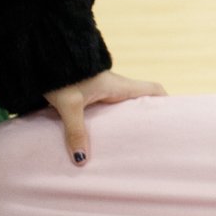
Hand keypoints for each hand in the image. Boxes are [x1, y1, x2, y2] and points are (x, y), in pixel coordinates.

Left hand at [43, 69, 165, 164]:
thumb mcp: (69, 106)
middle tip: (149, 138)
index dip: (165, 101)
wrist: (42, 56)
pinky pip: (106, 107)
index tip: (173, 118)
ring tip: (125, 142)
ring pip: (121, 106)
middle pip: (139, 101)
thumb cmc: (60, 77)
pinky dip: (109, 120)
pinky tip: (100, 135)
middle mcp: (114, 87)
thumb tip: (82, 160)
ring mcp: (101, 89)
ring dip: (125, 120)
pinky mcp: (88, 92)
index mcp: (119, 85)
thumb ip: (76, 132)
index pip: (153, 89)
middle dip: (145, 117)